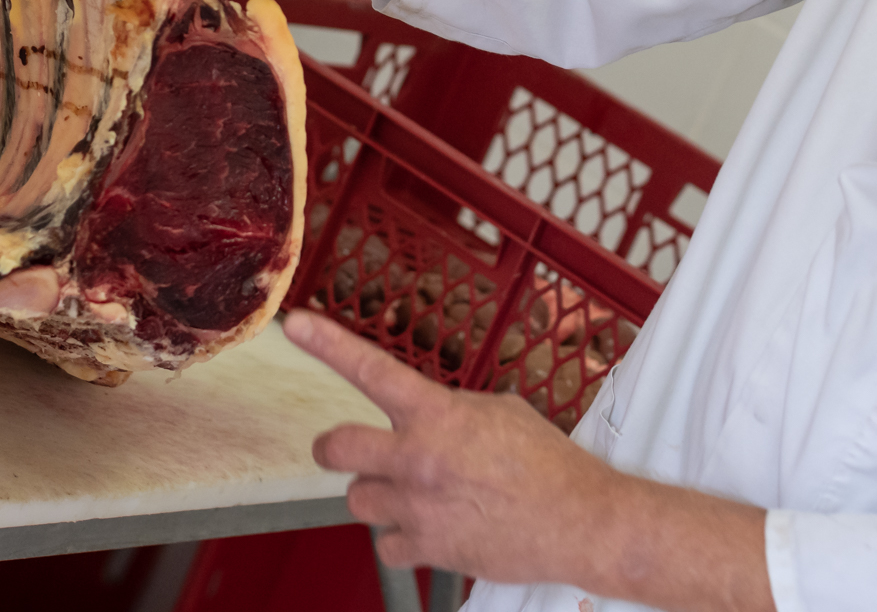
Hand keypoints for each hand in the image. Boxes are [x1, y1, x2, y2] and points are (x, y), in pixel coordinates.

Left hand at [285, 311, 774, 611]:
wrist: (581, 521)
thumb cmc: (549, 463)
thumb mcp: (501, 413)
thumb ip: (452, 412)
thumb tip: (427, 419)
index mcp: (439, 415)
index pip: (373, 371)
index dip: (329, 345)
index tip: (296, 325)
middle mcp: (418, 459)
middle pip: (335, 450)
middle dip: (335, 449)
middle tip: (350, 450)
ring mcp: (417, 508)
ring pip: (357, 500)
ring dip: (378, 495)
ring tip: (416, 494)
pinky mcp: (426, 550)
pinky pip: (385, 546)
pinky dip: (401, 539)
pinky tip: (431, 528)